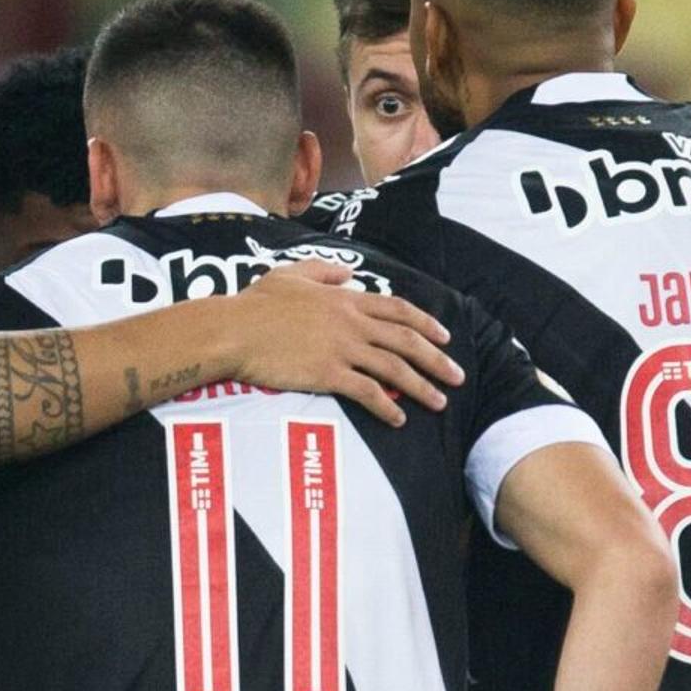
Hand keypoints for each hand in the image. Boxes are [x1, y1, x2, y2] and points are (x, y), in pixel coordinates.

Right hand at [233, 263, 459, 423]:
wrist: (233, 330)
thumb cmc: (255, 304)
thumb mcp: (291, 274)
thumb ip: (324, 271)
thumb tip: (349, 272)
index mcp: (345, 299)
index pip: (397, 309)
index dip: (426, 323)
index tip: (445, 338)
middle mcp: (350, 323)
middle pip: (405, 340)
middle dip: (436, 360)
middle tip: (457, 377)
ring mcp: (341, 349)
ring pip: (393, 368)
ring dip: (421, 386)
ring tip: (439, 403)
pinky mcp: (327, 374)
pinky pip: (367, 392)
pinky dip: (387, 407)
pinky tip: (398, 419)